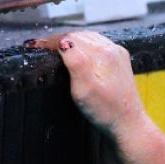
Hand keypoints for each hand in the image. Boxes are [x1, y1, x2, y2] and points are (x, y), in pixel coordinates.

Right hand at [31, 32, 148, 139]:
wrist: (129, 124)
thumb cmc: (105, 111)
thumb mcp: (84, 90)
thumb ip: (75, 62)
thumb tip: (63, 42)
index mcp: (102, 53)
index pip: (70, 38)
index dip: (51, 42)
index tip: (35, 46)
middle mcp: (111, 48)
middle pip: (79, 36)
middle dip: (60, 40)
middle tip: (42, 47)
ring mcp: (117, 53)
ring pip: (88, 39)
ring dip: (72, 41)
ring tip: (57, 48)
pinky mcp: (120, 60)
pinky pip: (98, 45)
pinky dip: (84, 46)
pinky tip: (78, 53)